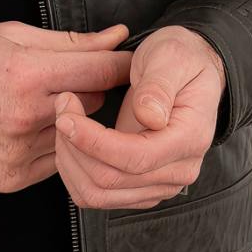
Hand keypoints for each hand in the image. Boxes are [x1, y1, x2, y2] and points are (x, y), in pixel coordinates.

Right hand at [0, 20, 132, 192]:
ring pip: (76, 138)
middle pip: (93, 106)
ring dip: (72, 122)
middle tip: (79, 80)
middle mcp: (24, 117)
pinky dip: (50, 146)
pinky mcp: (8, 179)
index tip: (132, 64)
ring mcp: (16, 153)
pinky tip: (29, 128)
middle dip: (92, 91)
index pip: (100, 72)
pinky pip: (53, 164)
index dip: (122, 66)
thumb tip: (114, 37)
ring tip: (47, 104)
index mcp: (25, 74)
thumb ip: (69, 41)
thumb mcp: (10, 35)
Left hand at [53, 27, 225, 209]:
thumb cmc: (179, 59)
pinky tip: (71, 141)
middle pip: (110, 181)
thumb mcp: (171, 56)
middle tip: (62, 108)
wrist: (189, 69)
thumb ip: (159, 86)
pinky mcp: (142, 189)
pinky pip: (99, 195)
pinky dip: (76, 172)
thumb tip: (150, 117)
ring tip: (64, 123)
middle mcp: (178, 170)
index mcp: (189, 138)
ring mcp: (160, 184)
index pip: (135, 158)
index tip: (66, 117)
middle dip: (74, 147)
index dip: (93, 142)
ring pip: (98, 194)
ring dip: (70, 162)